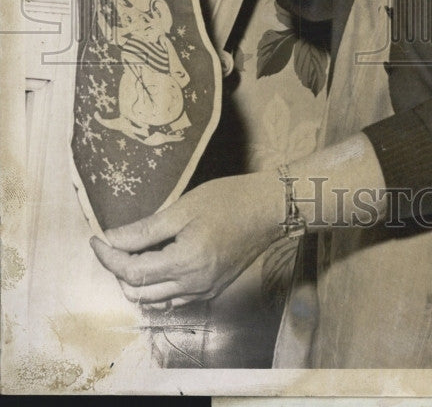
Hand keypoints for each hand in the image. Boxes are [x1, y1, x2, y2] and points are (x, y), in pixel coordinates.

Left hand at [90, 172, 282, 307]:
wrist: (268, 208)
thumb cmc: (229, 199)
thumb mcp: (183, 207)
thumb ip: (145, 229)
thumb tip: (111, 238)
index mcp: (185, 262)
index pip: (132, 272)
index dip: (108, 258)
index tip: (95, 239)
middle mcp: (193, 284)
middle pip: (139, 292)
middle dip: (118, 270)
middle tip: (114, 243)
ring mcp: (204, 290)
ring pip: (154, 300)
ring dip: (136, 281)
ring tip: (133, 253)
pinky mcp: (212, 289)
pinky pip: (173, 299)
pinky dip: (157, 287)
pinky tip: (157, 265)